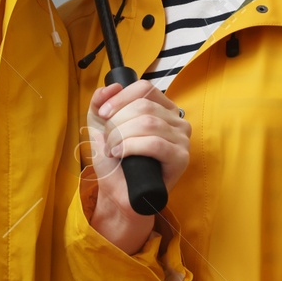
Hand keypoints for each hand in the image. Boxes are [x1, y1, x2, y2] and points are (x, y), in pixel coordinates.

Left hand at [85, 79, 190, 252]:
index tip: (103, 114)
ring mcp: (182, 139)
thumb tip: (112, 87)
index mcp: (162, 108)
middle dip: (117, 122)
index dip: (120, 98)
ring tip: (112, 149)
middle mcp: (177, 120)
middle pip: (143, 106)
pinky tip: (120, 155)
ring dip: (121, 136)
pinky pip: (155, 143)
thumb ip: (99, 103)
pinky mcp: (181, 158)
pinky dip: (131, 147)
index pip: (144, 89)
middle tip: (107, 139)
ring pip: (148, 123)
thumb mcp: (100, 127)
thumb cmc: (115, 160)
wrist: (119, 194)